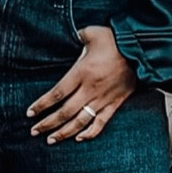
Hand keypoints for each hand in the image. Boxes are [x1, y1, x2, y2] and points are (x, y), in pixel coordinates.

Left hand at [28, 24, 136, 144]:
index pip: (57, 93)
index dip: (42, 105)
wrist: (142, 50)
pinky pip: (101, 122)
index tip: (30, 113)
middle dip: (47, 123)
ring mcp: (103, 99)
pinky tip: (79, 138)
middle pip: (65, 112)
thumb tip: (64, 34)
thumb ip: (75, 36)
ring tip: (51, 139)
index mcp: (82, 72)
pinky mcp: (116, 103)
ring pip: (80, 121)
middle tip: (34, 131)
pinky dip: (90, 133)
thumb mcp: (91, 33)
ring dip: (64, 132)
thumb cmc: (116, 40)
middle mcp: (91, 89)